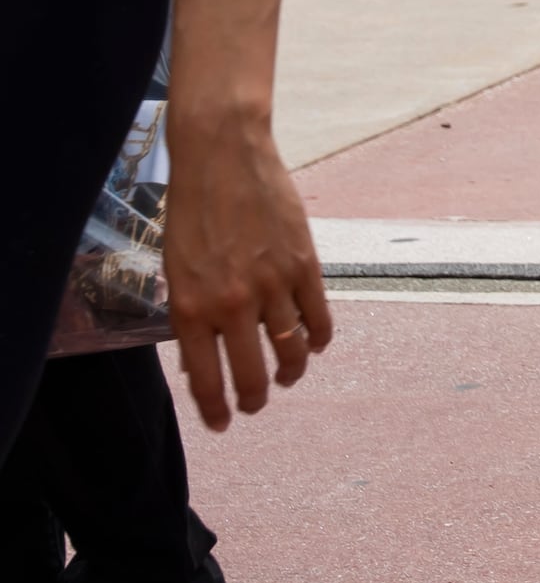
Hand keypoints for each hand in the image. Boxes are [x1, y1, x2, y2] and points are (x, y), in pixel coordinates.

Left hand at [156, 100, 332, 429]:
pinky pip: (319, 317)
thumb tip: (201, 361)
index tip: (222, 424)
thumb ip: (190, 317)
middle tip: (255, 405)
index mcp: (190, 309)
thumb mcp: (176, 270)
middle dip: (254, 400)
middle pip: (252, 375)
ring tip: (288, 376)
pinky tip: (314, 344)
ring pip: (292, 351)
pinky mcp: (304, 266)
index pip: (205, 381)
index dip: (216, 411)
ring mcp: (272, 286)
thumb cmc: (191, 212)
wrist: (223, 159)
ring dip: (291, 372)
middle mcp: (231, 305)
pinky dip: (319, 339)